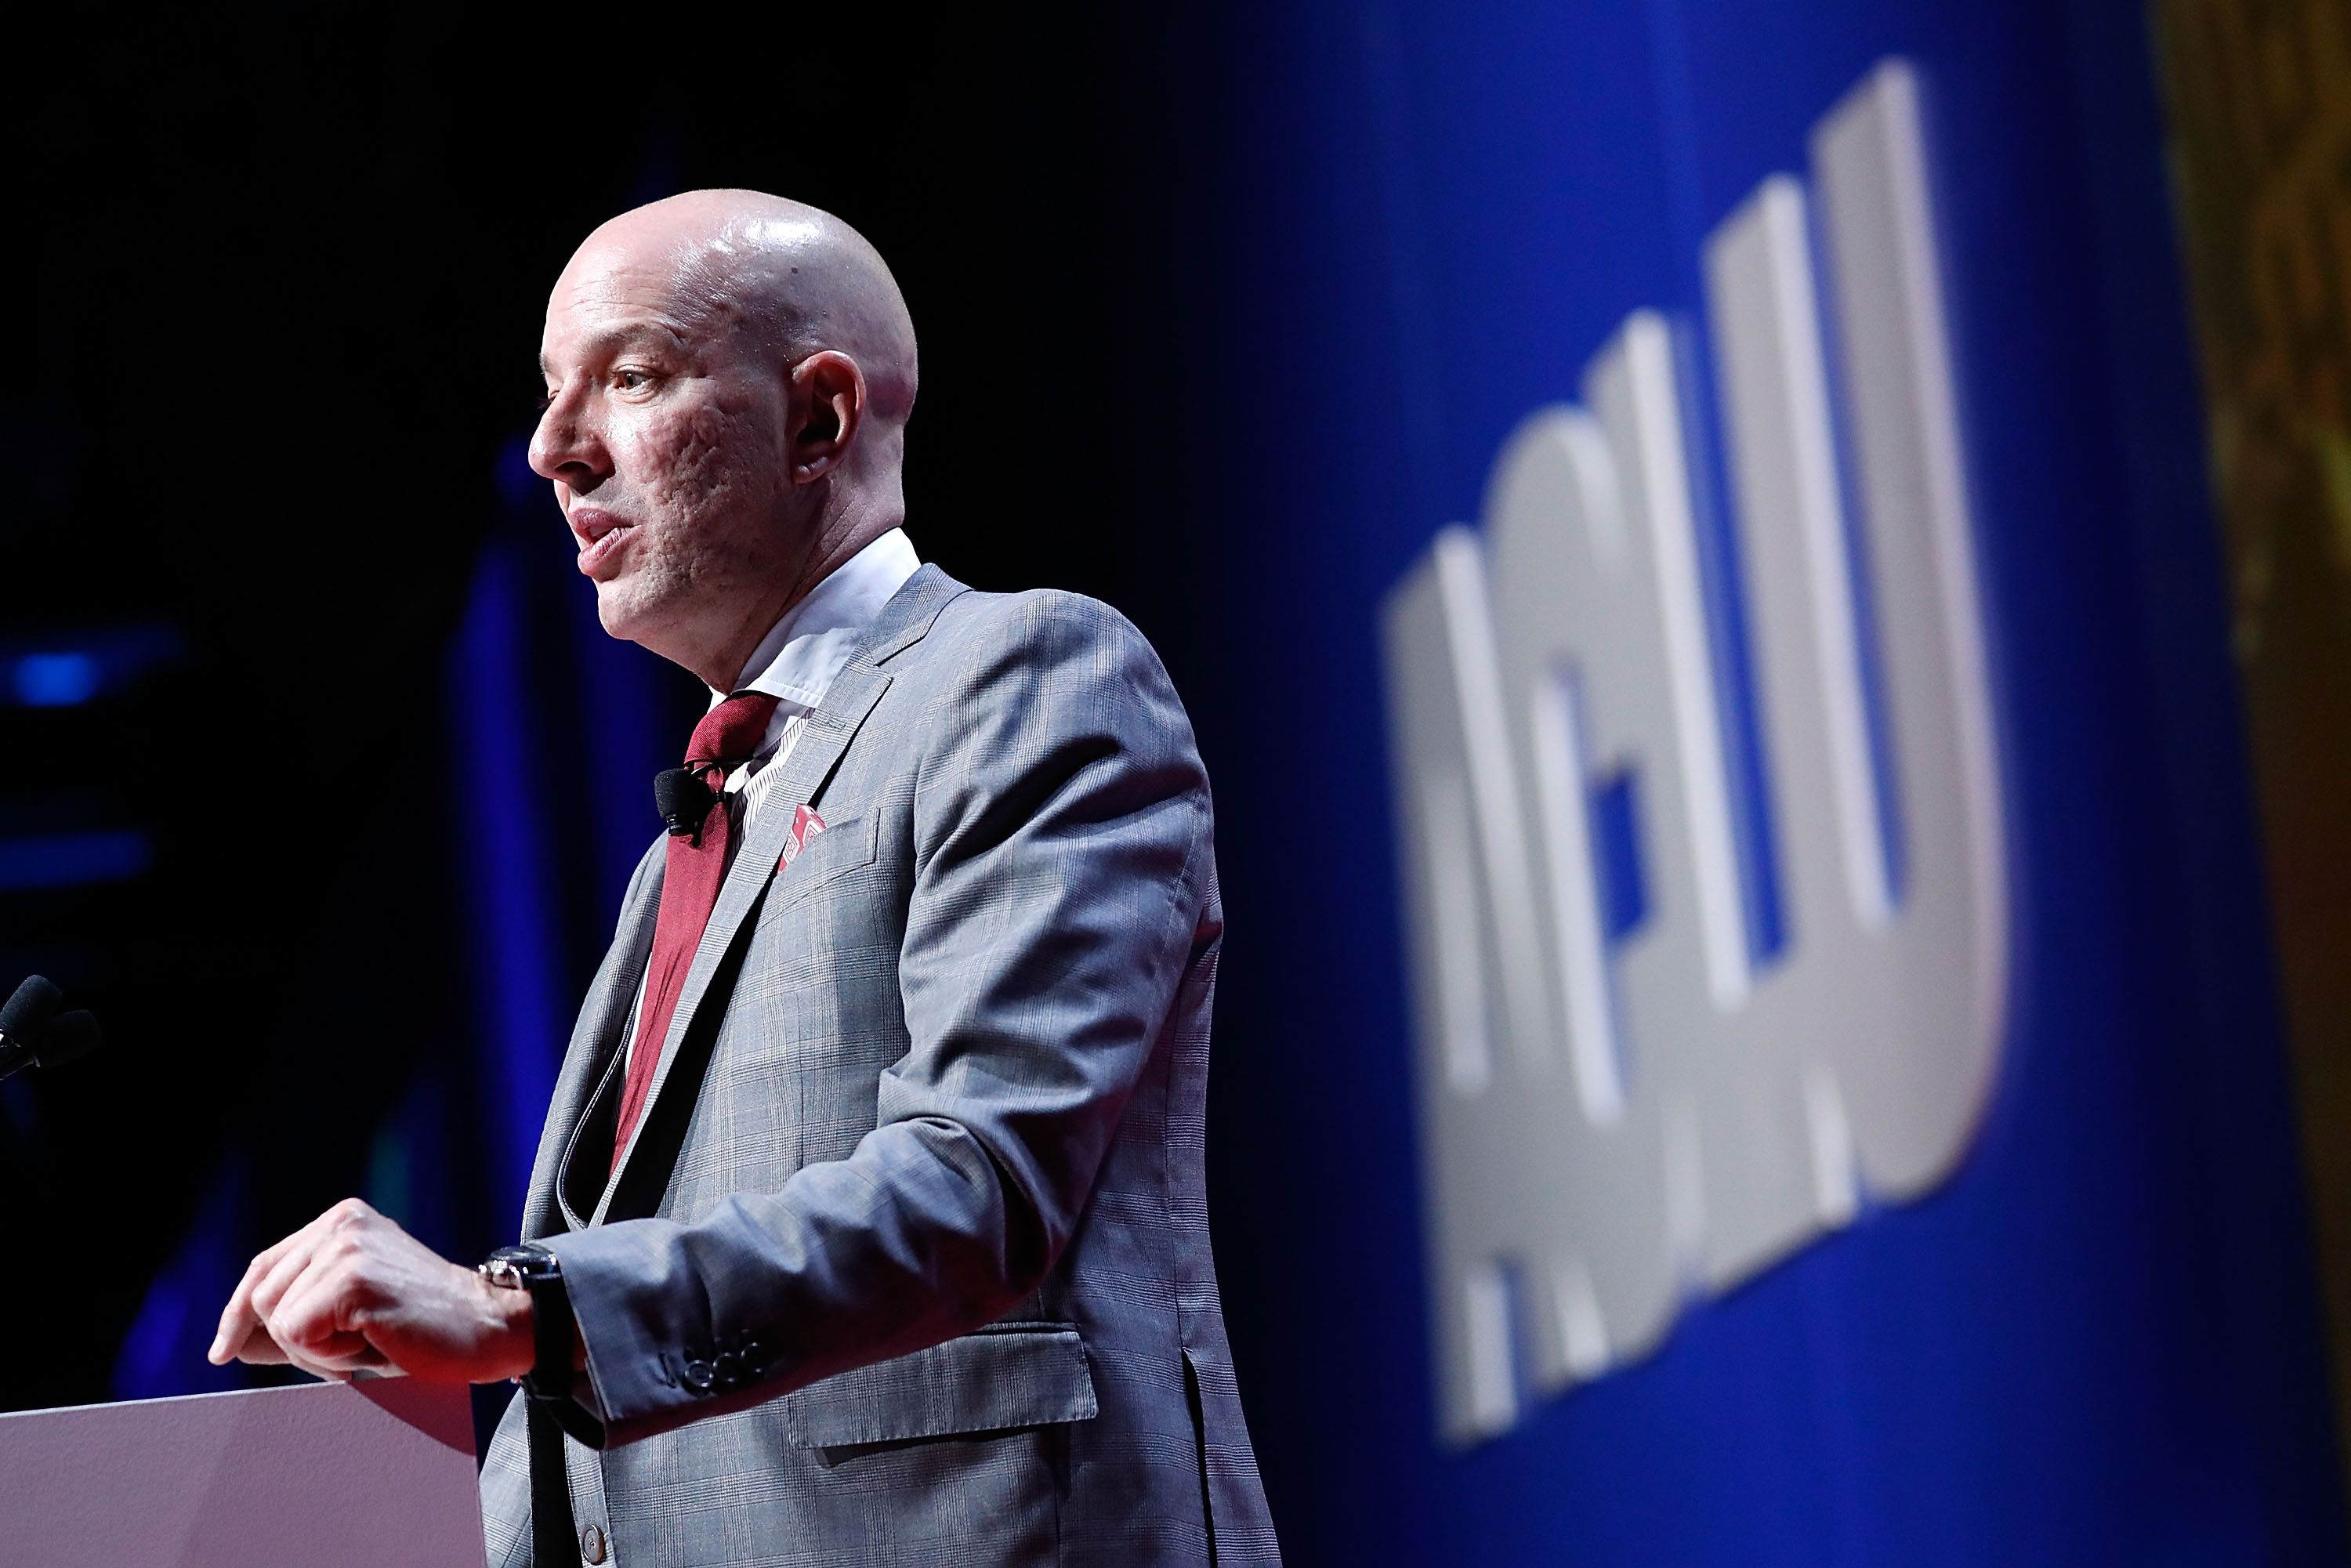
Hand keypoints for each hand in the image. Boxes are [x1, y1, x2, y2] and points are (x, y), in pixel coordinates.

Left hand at [208, 1198, 535, 1383]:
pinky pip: (297, 1334)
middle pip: (262, 1297)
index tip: (223, 1350)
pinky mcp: (352, 1279)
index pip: (264, 1267)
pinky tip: (371, 1347)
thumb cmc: (424, 1329)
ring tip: (368, 1343)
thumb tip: (232, 1342)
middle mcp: (340, 1224)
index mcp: (342, 1222)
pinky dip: (326, 1357)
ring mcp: (346, 1246)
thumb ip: (297, 1315)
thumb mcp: (352, 1312)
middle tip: (356, 1349)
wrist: (490, 1328)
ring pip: (276, 1318)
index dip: (237, 1313)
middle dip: (294, 1341)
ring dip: (314, 1351)